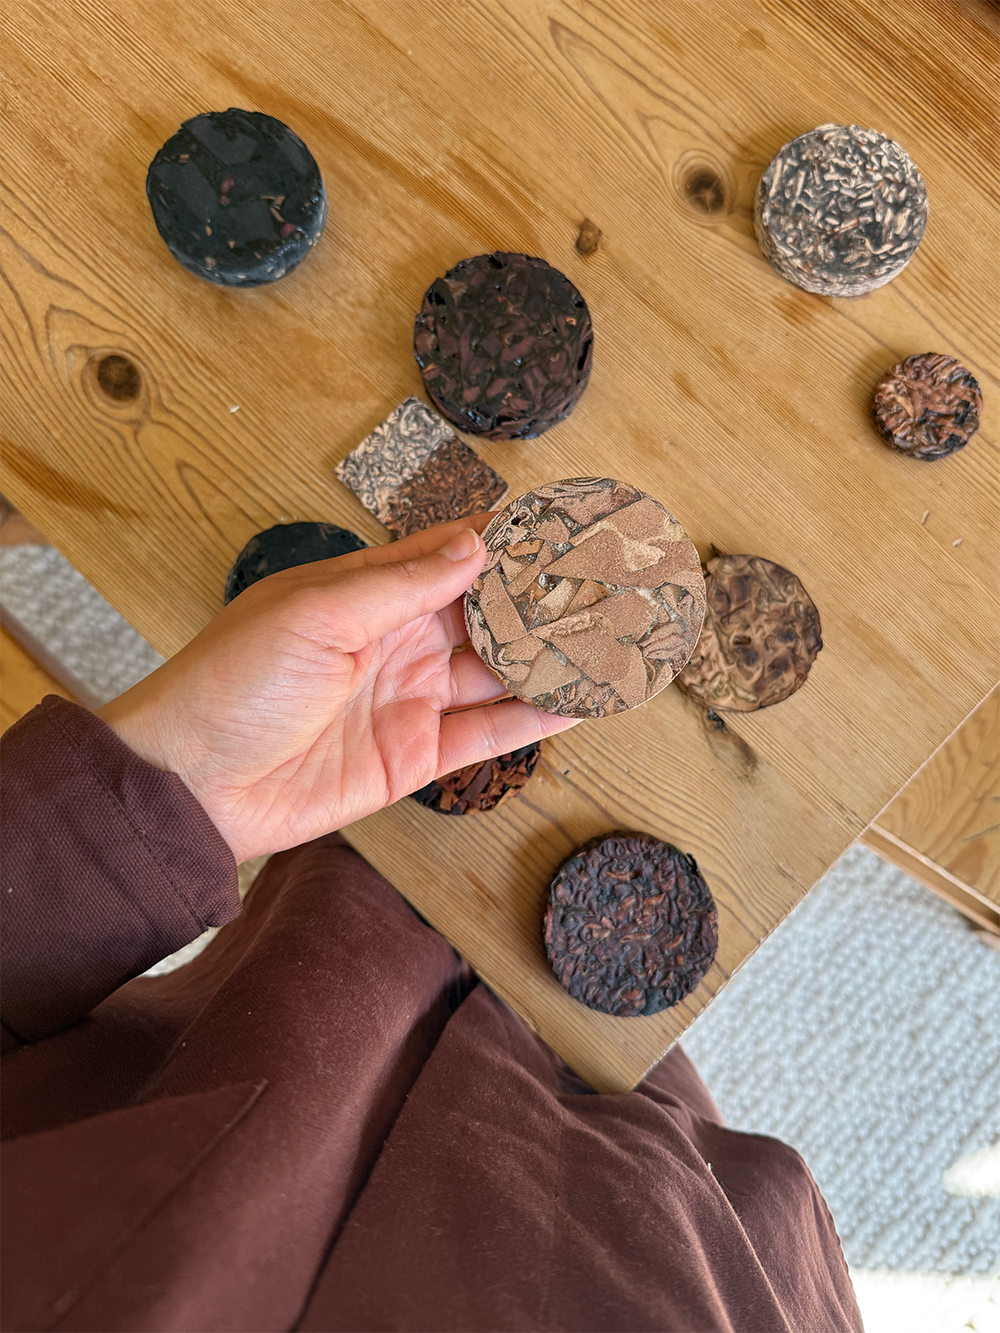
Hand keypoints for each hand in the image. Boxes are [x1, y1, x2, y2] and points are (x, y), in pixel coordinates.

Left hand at [98, 516, 577, 861]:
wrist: (194, 785)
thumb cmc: (232, 684)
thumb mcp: (314, 614)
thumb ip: (401, 583)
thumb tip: (475, 544)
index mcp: (365, 593)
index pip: (450, 555)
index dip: (506, 542)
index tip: (562, 527)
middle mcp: (395, 641)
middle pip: (485, 613)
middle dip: (542, 599)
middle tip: (608, 583)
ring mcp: (409, 698)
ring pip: (498, 671)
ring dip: (551, 657)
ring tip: (614, 637)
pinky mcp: (415, 756)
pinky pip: (487, 733)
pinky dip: (535, 718)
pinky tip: (579, 700)